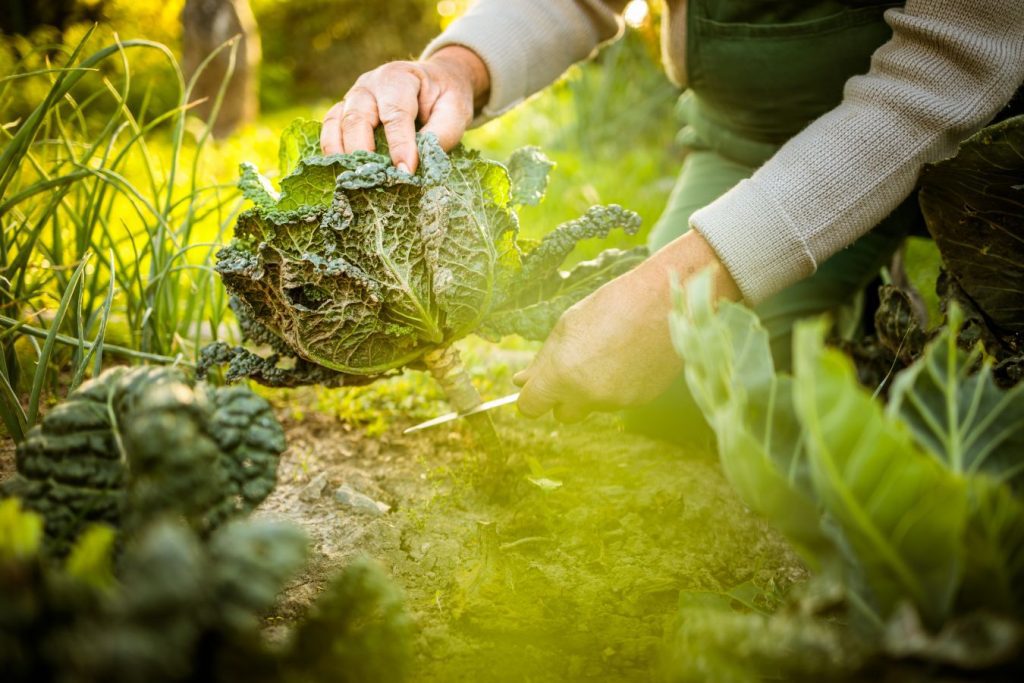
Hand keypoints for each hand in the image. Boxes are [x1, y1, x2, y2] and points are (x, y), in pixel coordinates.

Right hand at [320, 46, 489, 171]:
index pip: (395, 113)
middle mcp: (369, 85)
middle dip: (363, 152)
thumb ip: (440, 134)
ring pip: (336, 123)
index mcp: (399, 78)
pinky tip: (341, 172)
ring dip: (340, 154)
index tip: (405, 172)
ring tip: (353, 180)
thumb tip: (418, 165)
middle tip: (373, 180)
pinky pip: (329, 129)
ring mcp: (352, 97)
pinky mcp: (343, 111)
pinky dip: (331, 151)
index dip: (399, 144)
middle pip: (357, 118)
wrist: (434, 82)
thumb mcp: (453, 111)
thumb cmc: (444, 98)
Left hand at [513, 231, 741, 421]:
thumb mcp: (568, 326)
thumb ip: (543, 359)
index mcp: (562, 374)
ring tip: (610, 350)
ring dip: (592, 387)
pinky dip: (617, 385)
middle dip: (563, 396)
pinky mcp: (640, 400)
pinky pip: (618, 400)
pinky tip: (629, 356)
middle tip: (574, 366)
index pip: (531, 407)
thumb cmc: (613, 305)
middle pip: (562, 414)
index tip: (536, 387)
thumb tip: (520, 382)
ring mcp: (616, 401)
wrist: (666, 302)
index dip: (531, 397)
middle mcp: (587, 394)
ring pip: (592, 405)